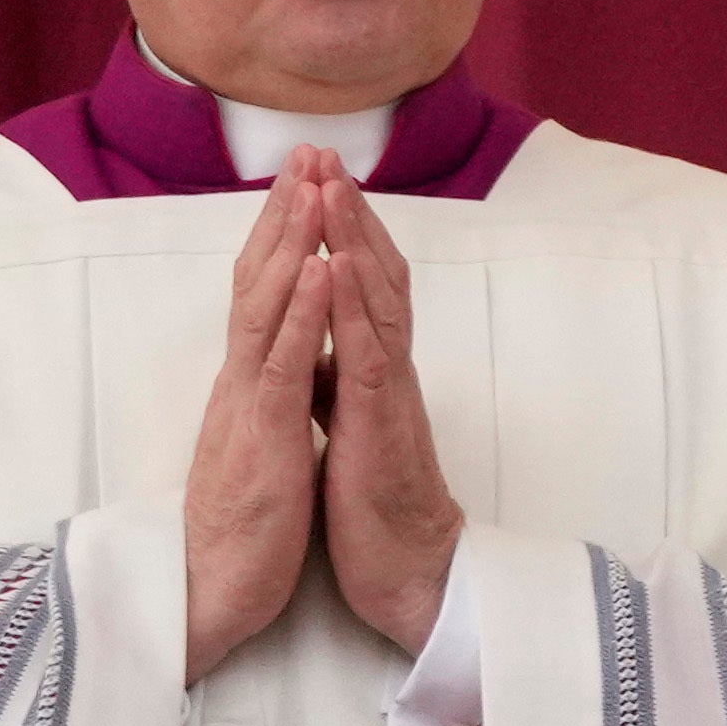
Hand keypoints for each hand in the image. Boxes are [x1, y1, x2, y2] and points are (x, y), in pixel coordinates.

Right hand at [182, 182, 329, 680]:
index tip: (300, 185)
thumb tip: (274, 367)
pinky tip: (326, 269)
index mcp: (245, 387)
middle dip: (282, 218)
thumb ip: (264, 402)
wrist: (207, 593)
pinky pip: (284, 364)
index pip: (260, 297)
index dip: (279, 240)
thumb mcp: (259, 447)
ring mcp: (248, 406)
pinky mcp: (264, 437)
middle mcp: (240, 384)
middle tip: (303, 154)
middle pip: (257, 283)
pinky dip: (306, 313)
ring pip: (267, 309)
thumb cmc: (240, 527)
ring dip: (293, 245)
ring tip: (313, 187)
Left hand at [302, 164, 461, 655]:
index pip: (361, 284)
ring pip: (374, 298)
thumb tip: (318, 347)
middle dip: (349, 212)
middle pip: (375, 272)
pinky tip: (338, 263)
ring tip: (332, 186)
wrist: (409, 571)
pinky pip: (367, 352)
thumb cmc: (375, 504)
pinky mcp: (379, 422)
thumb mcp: (347, 426)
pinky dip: (351, 303)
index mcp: (373, 370)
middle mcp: (387, 368)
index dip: (344, 230)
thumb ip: (338, 381)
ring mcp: (387, 391)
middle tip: (326, 154)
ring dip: (352, 238)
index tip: (320, 179)